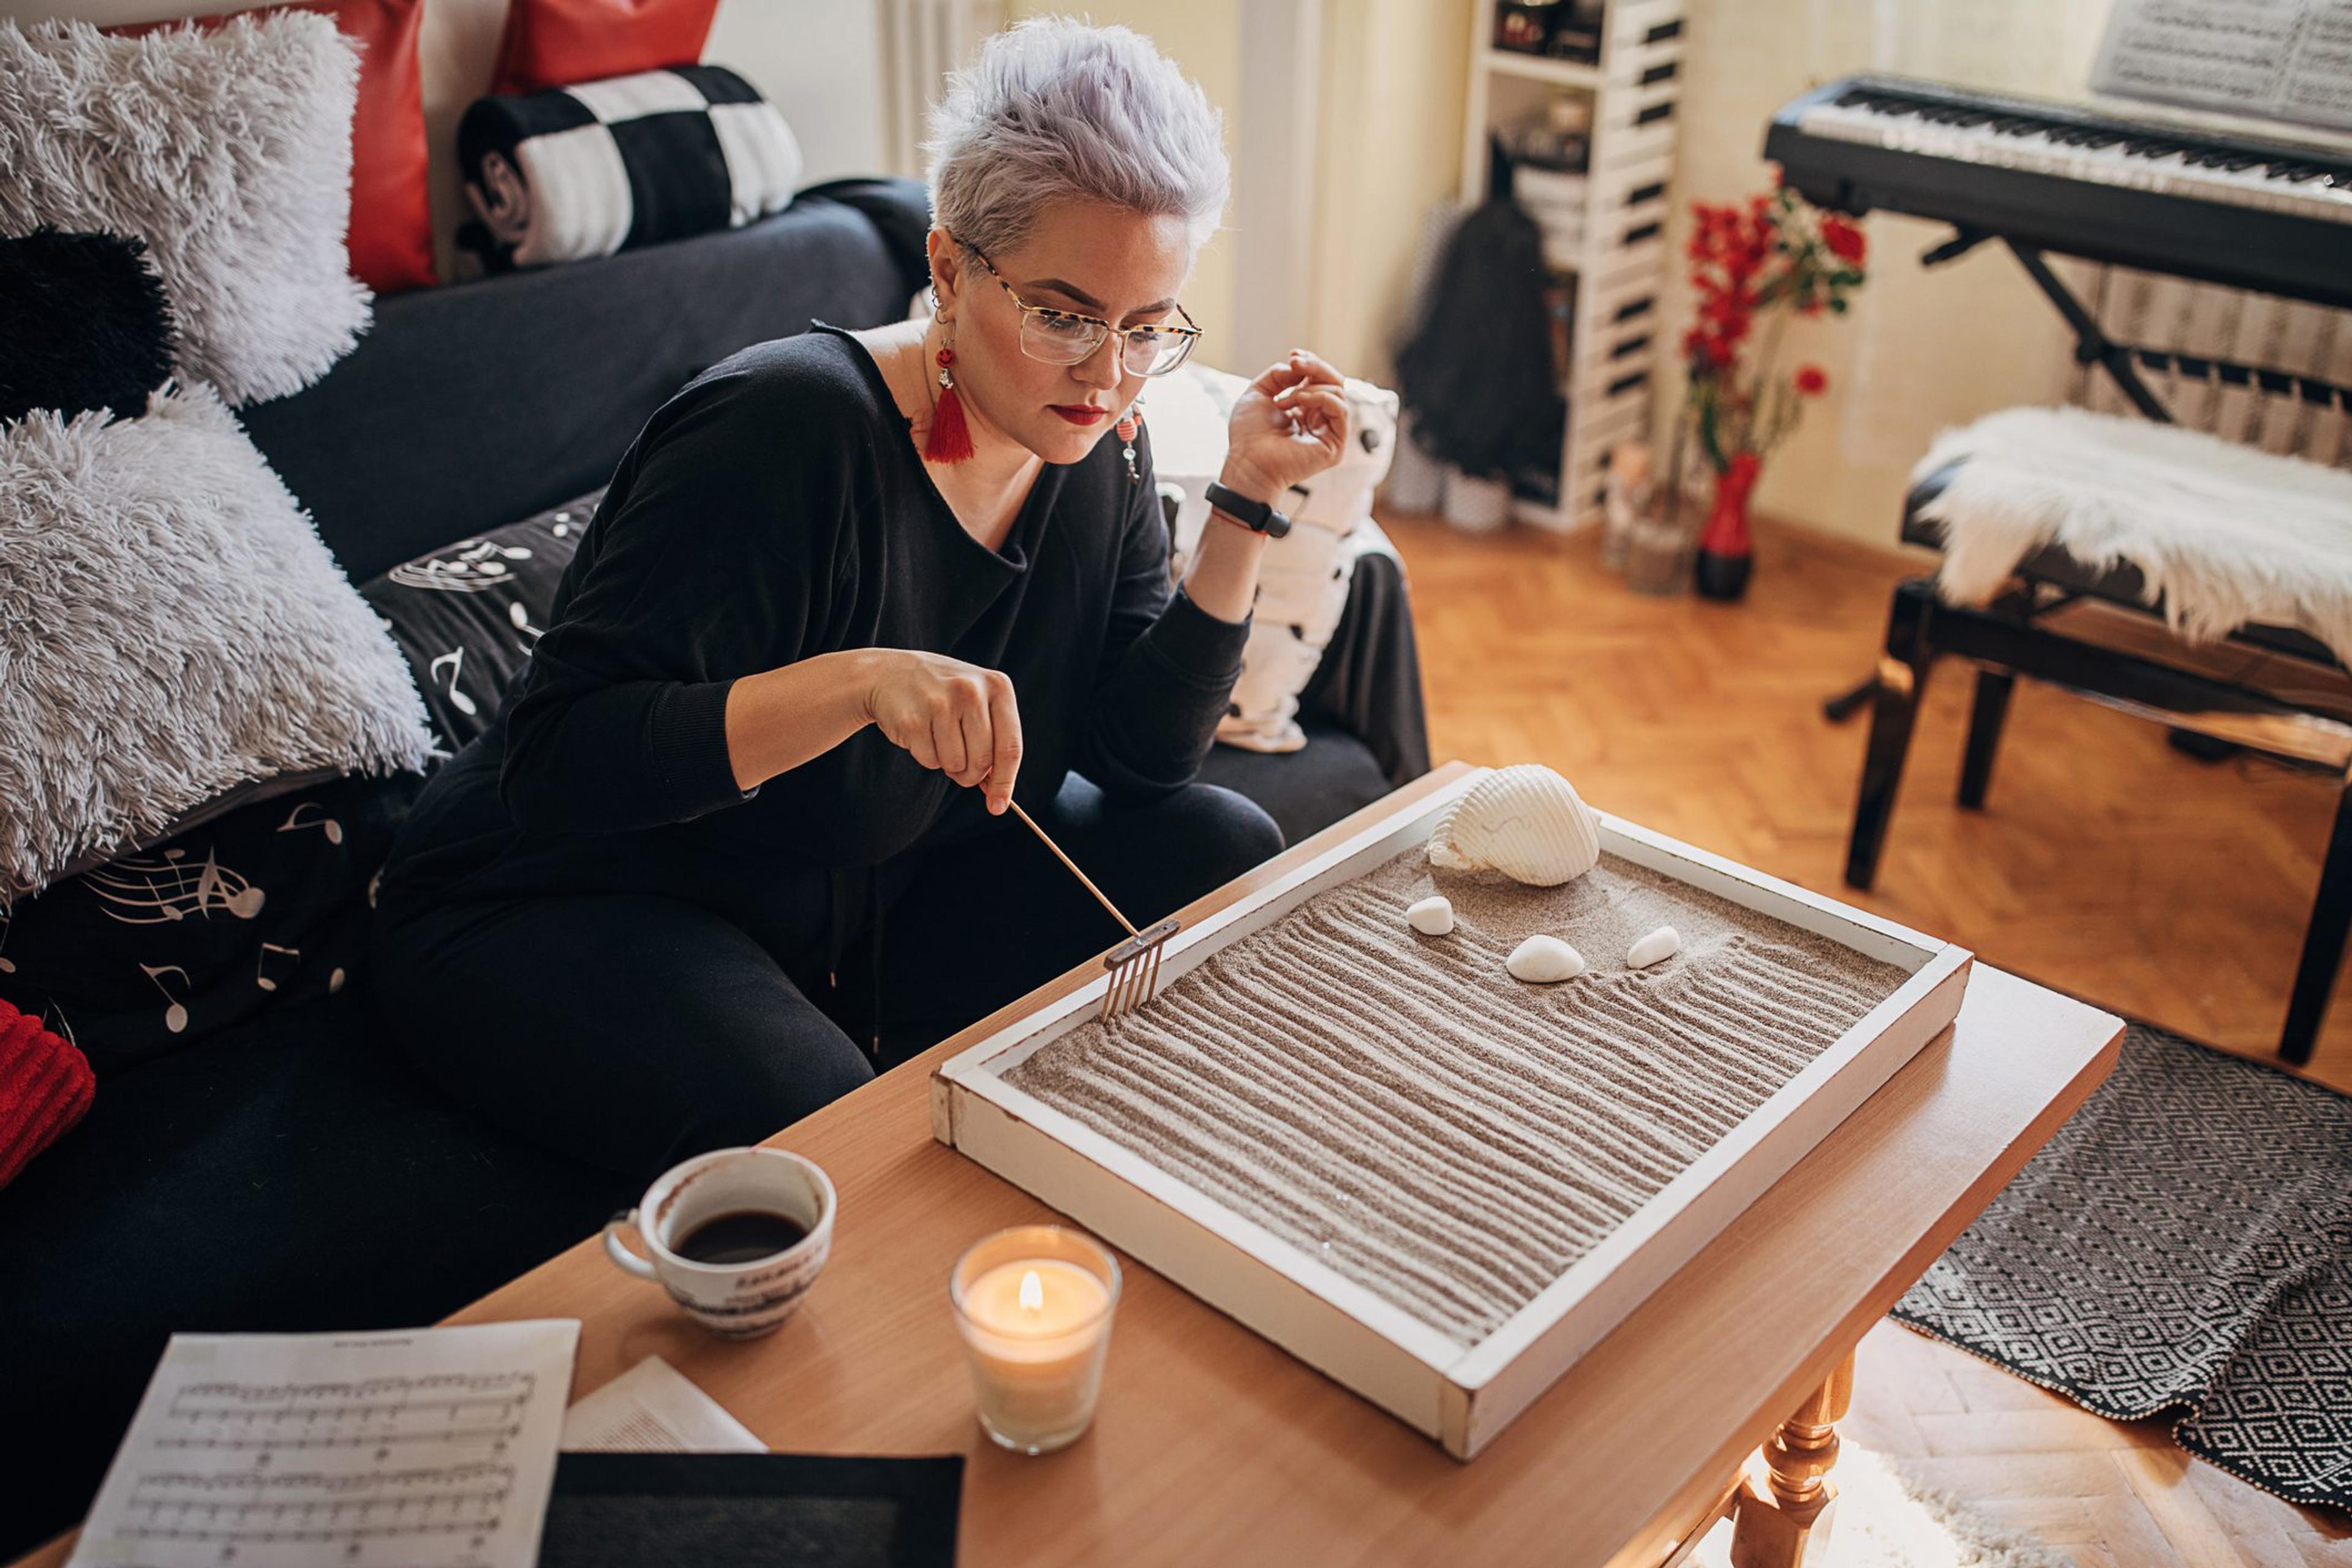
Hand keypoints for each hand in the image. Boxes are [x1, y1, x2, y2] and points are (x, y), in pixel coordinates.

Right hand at [863, 650, 1022, 813]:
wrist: (889, 673)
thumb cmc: (942, 695)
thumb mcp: (975, 703)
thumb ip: (993, 741)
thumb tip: (998, 794)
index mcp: (997, 686)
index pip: (1010, 747)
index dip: (1005, 782)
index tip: (998, 806)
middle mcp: (971, 690)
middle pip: (983, 761)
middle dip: (970, 774)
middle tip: (958, 764)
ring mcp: (941, 703)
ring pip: (955, 764)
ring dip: (947, 763)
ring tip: (937, 736)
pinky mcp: (913, 719)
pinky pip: (929, 760)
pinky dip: (925, 756)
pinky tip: (919, 731)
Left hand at [1221, 347, 1350, 501]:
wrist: (1247, 461)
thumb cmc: (1248, 434)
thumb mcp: (1258, 392)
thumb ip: (1279, 375)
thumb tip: (1300, 368)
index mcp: (1304, 408)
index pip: (1320, 379)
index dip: (1311, 363)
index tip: (1293, 356)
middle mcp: (1318, 419)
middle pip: (1334, 382)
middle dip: (1316, 367)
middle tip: (1295, 362)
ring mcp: (1328, 432)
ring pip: (1338, 392)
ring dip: (1310, 388)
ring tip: (1283, 400)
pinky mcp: (1334, 445)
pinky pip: (1341, 410)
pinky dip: (1320, 398)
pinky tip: (1298, 402)